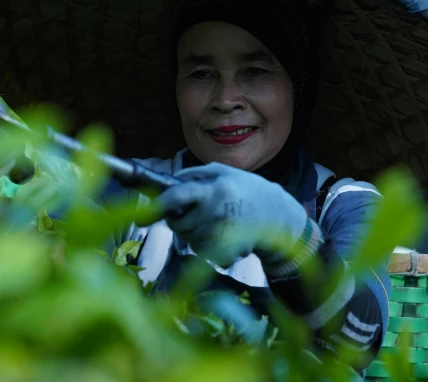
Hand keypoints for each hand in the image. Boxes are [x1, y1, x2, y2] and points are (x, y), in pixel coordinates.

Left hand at [156, 162, 309, 267]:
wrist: (280, 218)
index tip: (147, 211)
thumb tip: (170, 181)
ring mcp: (220, 236)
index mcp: (215, 190)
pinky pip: (202, 252)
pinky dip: (206, 246)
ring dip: (193, 233)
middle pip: (178, 224)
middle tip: (192, 214)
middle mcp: (215, 214)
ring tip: (215, 221)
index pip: (177, 196)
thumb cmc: (250, 191)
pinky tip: (223, 235)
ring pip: (188, 239)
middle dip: (178, 220)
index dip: (159, 203)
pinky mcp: (224, 254)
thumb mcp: (226, 173)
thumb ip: (197, 174)